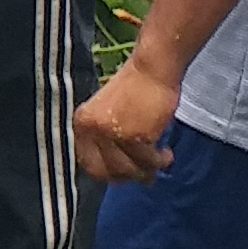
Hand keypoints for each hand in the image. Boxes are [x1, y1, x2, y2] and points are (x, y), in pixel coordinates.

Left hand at [72, 60, 181, 185]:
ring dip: (148, 171)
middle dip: (127, 178)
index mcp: (81, 123)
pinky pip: (149, 161)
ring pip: (130, 169)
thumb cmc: (134, 88)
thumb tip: (113, 167)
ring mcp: (113, 134)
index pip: (87, 162)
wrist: (151, 70)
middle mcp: (93, 130)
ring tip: (161, 161)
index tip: (121, 176)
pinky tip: (166, 154)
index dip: (105, 174)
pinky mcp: (136, 136)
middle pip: (107, 171)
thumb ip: (104, 136)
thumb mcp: (106, 111)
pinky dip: (160, 161)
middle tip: (143, 176)